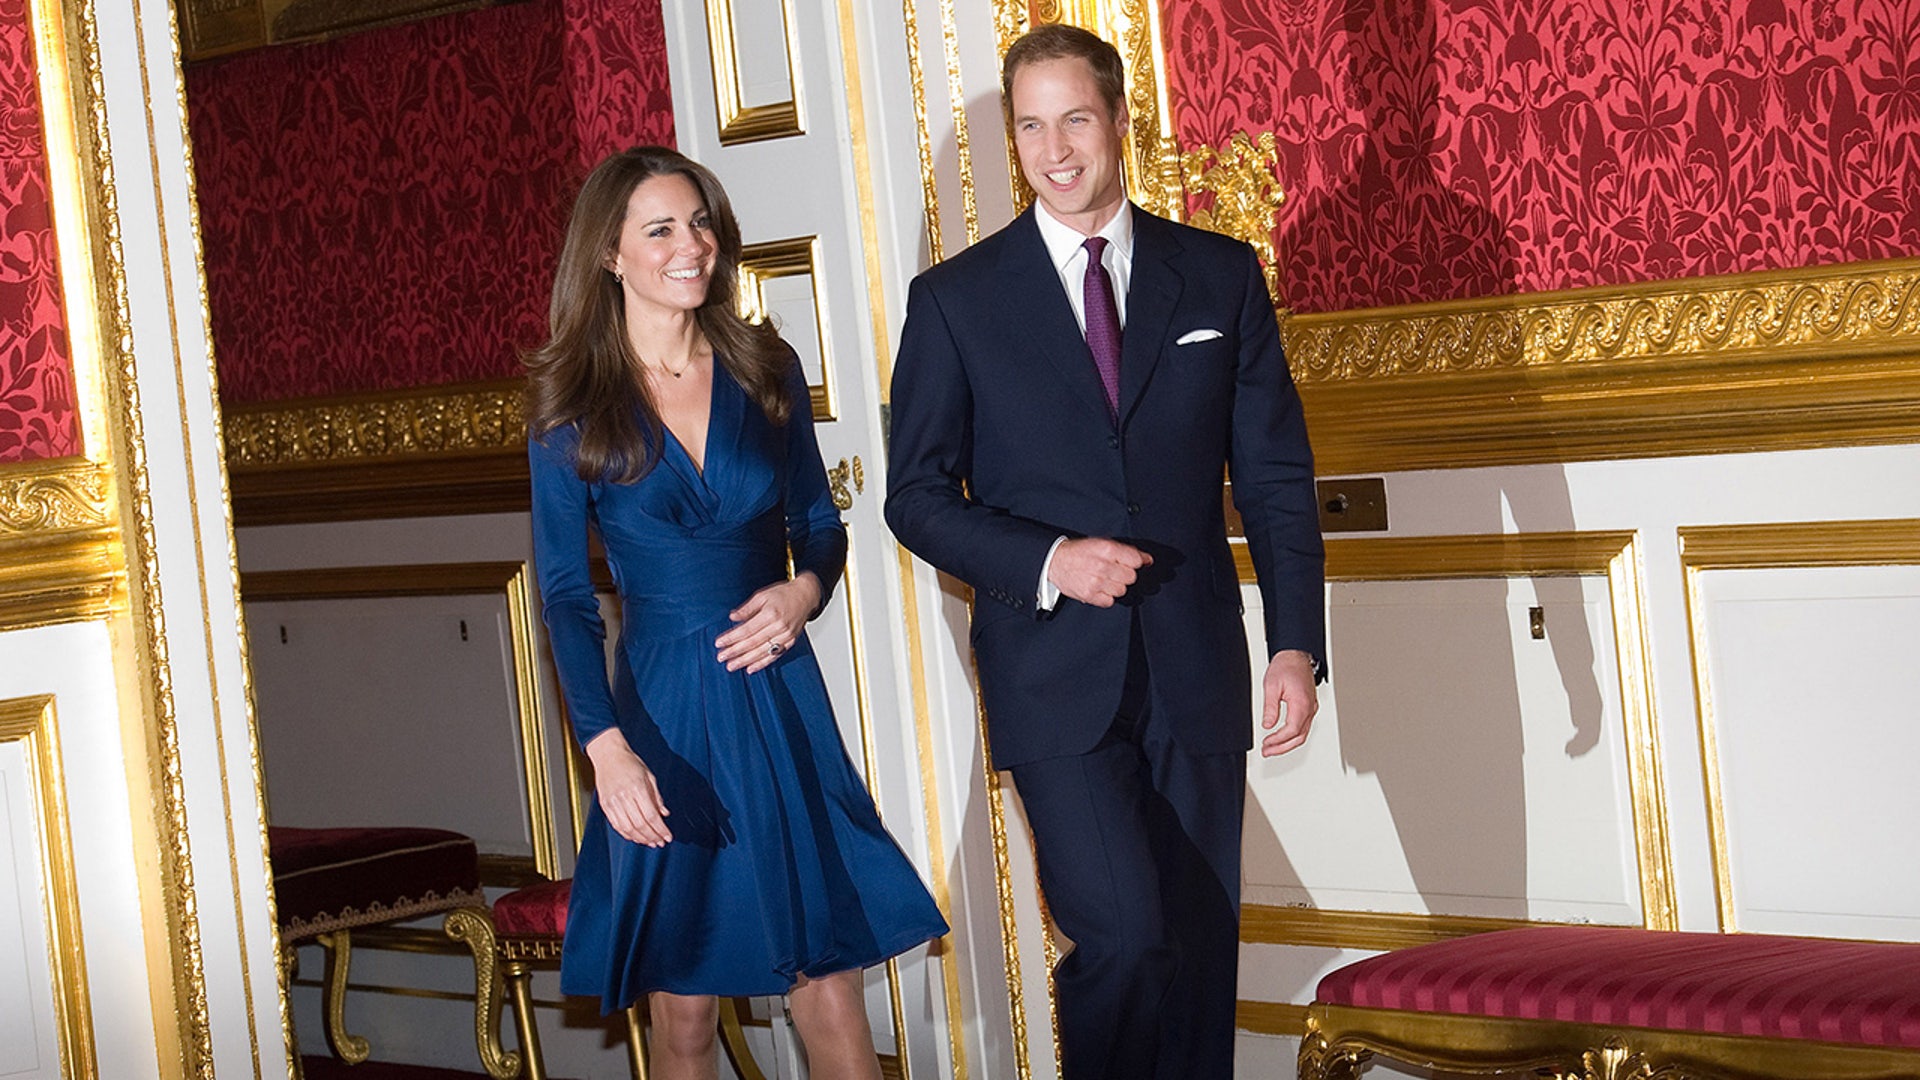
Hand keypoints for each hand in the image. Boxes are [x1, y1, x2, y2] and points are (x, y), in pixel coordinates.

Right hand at [585, 729, 670, 846]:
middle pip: (640, 824)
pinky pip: (616, 825)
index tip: (668, 836)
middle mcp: (624, 796)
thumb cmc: (630, 763)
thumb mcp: (649, 776)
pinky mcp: (605, 805)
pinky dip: (627, 834)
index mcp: (637, 788)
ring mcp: (612, 802)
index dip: (660, 829)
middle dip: (652, 836)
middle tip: (660, 842)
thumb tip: (664, 814)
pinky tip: (636, 837)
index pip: (651, 815)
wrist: (608, 755)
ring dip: (640, 839)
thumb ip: (657, 796)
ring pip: (627, 828)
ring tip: (650, 842)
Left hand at [716, 572, 821, 672]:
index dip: (732, 638)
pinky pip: (774, 656)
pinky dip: (762, 663)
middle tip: (721, 657)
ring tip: (731, 666)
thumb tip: (732, 617)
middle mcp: (779, 626)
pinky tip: (750, 668)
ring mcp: (786, 636)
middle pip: (753, 643)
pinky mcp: (790, 642)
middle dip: (735, 651)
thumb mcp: (762, 595)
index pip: (747, 629)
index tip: (719, 643)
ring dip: (745, 660)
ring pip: (762, 652)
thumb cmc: (783, 594)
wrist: (806, 596)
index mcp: (770, 613)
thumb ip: (747, 608)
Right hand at [1047, 538, 1152, 607]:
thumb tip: (1148, 560)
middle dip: (1125, 574)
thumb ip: (1126, 551)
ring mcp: (1096, 582)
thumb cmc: (1079, 551)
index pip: (1136, 561)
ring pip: (1122, 590)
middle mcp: (1103, 565)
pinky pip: (1110, 602)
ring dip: (1115, 586)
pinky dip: (1106, 597)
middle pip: (1131, 577)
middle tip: (1114, 571)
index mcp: (1107, 549)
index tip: (1134, 563)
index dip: (1136, 562)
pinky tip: (1099, 588)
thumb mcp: (1102, 543)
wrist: (1055, 560)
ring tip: (1104, 579)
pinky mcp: (1089, 595)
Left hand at [1259, 649, 1318, 757]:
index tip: (1266, 743)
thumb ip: (1270, 708)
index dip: (1278, 740)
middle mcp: (1310, 708)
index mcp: (1301, 703)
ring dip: (1287, 744)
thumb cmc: (1286, 667)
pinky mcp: (1309, 707)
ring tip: (1271, 748)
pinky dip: (1293, 736)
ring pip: (1302, 734)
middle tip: (1267, 752)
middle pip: (1299, 737)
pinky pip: (1303, 727)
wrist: (1296, 655)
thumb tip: (1267, 725)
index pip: (1292, 730)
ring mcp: (1311, 708)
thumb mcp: (1272, 686)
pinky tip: (1281, 738)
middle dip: (1282, 748)